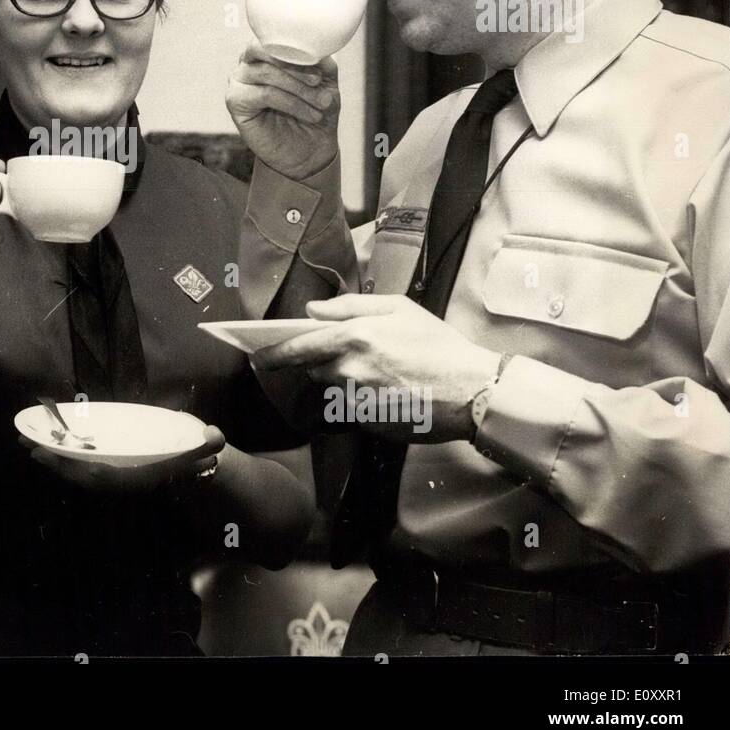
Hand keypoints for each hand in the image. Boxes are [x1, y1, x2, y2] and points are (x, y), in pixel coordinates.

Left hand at [21, 425, 225, 493]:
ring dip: (51, 456)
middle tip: (29, 446)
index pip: (105, 477)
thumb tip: (215, 438)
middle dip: (56, 462)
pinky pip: (77, 460)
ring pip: (75, 467)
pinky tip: (44, 440)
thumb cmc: (190, 455)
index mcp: (136, 477)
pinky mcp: (104, 463)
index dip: (80, 470)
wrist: (188, 466)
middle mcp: (119, 478)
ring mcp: (110, 471)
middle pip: (81, 474)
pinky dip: (60, 452)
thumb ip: (207, 445)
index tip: (57, 459)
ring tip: (26, 440)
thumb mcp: (200, 449)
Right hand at [227, 42, 339, 180]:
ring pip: (266, 73)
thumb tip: (315, 47)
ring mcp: (239, 81)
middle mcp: (248, 63)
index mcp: (267, 52)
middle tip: (318, 82)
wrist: (311, 149)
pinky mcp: (235, 102)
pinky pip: (264, 94)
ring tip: (321, 104)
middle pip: (264, 51)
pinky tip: (309, 114)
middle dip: (295, 67)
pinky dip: (291, 103)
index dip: (296, 48)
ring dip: (298, 88)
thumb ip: (320, 60)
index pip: (272, 36)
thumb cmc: (316, 111)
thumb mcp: (326, 81)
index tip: (320, 68)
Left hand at [253, 295, 499, 442]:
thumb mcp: (398, 309)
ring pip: (333, 390)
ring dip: (344, 382)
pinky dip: (361, 401)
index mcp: (353, 336)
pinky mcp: (368, 423)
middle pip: (314, 369)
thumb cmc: (438, 344)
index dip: (273, 352)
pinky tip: (389, 392)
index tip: (258, 355)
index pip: (298, 347)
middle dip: (323, 363)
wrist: (472, 390)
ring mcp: (357, 400)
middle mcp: (349, 369)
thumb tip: (312, 310)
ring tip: (381, 374)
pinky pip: (351, 409)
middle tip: (357, 357)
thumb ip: (349, 306)